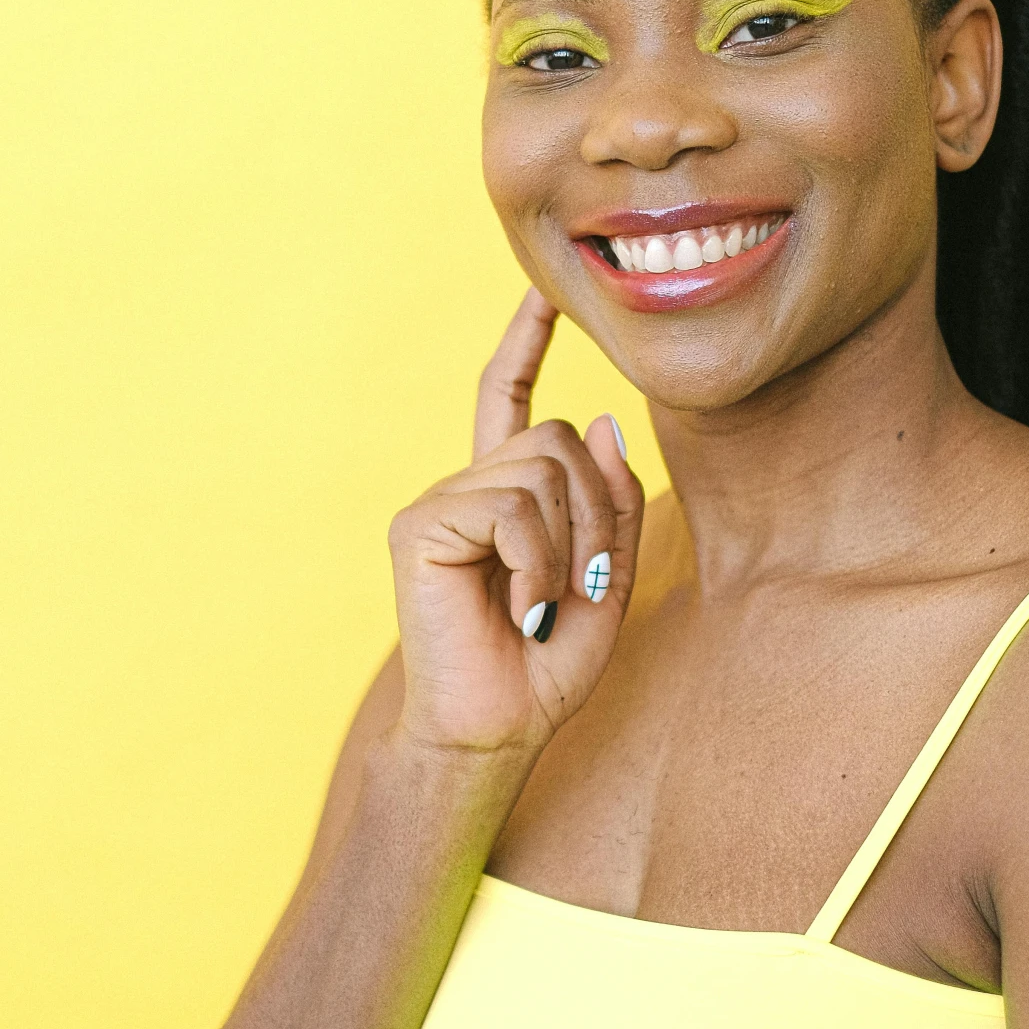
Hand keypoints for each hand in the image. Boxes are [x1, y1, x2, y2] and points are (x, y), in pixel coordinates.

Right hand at [386, 289, 645, 754]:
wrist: (494, 731)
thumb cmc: (545, 666)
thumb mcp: (607, 579)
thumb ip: (610, 503)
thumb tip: (603, 421)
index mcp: (502, 497)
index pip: (509, 400)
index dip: (525, 345)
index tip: (543, 297)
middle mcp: (463, 489)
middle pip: (557, 440)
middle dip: (595, 511)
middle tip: (578, 587)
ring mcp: (437, 505)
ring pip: (541, 470)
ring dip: (569, 545)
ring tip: (545, 603)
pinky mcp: (418, 528)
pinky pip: (511, 509)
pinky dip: (537, 564)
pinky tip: (523, 606)